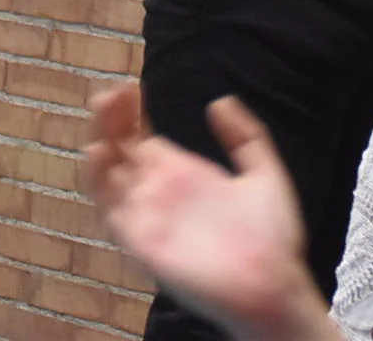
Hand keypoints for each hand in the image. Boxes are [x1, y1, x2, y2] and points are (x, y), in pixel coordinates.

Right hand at [85, 83, 333, 340]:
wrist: (273, 286)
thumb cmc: (272, 239)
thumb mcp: (264, 175)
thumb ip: (245, 136)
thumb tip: (220, 100)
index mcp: (183, 174)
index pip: (143, 136)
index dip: (131, 111)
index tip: (129, 85)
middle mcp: (159, 192)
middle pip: (120, 149)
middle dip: (110, 120)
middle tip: (110, 93)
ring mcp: (147, 215)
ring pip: (108, 175)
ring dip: (100, 143)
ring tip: (102, 111)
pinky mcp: (140, 241)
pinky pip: (110, 210)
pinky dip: (99, 182)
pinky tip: (100, 152)